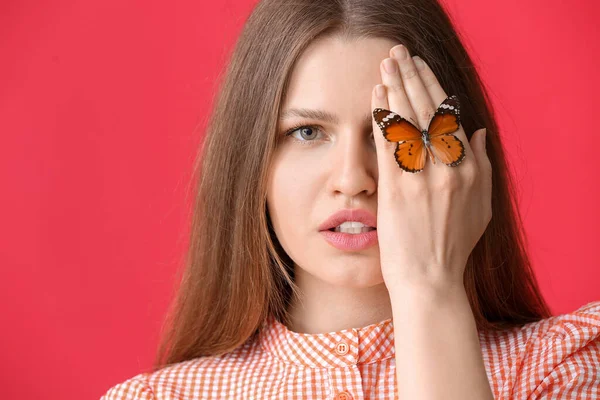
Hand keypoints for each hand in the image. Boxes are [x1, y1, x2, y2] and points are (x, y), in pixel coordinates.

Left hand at [371, 44, 491, 293]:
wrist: (429, 281)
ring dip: (395, 89)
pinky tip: (376, 99)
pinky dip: (383, 118)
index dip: (434, 88)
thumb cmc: (452, 246)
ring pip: (410, 122)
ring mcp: (423, 181)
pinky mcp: (398, 192)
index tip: (421, 69)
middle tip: (398, 54)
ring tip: (385, 66)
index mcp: (470, 171)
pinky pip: (390, 146)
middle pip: (429, 111)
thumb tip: (480, 132)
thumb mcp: (481, 207)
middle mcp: (449, 170)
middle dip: (412, 77)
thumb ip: (484, 166)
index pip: (451, 117)